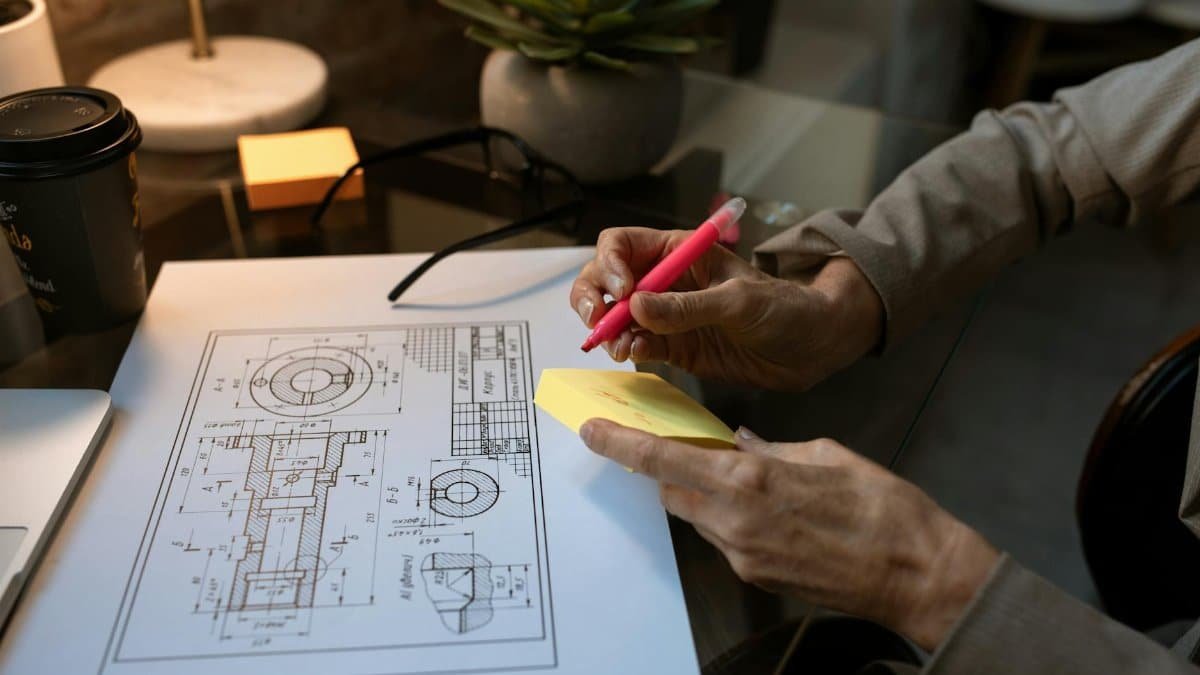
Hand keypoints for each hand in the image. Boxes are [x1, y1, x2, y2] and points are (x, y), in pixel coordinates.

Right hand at [570, 227, 883, 389]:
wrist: (810, 348)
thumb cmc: (783, 308)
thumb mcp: (738, 302)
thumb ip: (688, 307)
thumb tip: (637, 307)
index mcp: (678, 252)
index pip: (622, 245)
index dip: (610, 263)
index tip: (623, 290)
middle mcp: (663, 281)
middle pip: (605, 279)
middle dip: (593, 297)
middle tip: (598, 321)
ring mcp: (665, 316)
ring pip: (615, 316)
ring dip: (608, 330)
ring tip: (621, 347)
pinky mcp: (671, 348)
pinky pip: (636, 345)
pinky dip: (628, 349)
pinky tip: (635, 354)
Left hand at [579, 419, 999, 650]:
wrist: (915, 574)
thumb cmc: (880, 505)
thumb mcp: (826, 455)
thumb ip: (774, 450)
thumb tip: (743, 444)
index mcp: (750, 479)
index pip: (663, 460)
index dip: (622, 445)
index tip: (593, 430)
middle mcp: (735, 520)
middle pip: (675, 490)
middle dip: (671, 467)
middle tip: (683, 446)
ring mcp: (743, 554)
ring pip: (700, 516)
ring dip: (706, 493)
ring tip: (743, 477)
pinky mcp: (756, 576)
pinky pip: (727, 538)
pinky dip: (732, 517)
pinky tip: (769, 508)